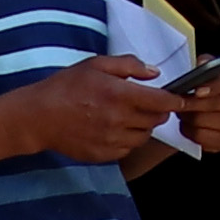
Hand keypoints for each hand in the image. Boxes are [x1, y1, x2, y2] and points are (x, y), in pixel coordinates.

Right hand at [14, 55, 175, 164]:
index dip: (176, 101)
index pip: (161, 102)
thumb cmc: (66, 86)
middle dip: (158, 112)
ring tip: (129, 116)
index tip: (181, 99)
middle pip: (155, 120)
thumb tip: (155, 73)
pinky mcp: (103, 155)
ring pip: (143, 136)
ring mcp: (111, 140)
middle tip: (148, 104)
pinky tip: (115, 129)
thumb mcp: (96, 65)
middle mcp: (118, 120)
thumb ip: (129, 65)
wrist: (38, 116)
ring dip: (143, 127)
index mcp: (119, 95)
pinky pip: (127, 149)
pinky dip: (127, 140)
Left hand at [174, 61, 219, 157]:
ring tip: (182, 111)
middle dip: (192, 103)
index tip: (197, 91)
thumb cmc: (206, 85)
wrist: (207, 106)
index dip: (212, 87)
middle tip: (177, 101)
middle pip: (214, 104)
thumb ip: (204, 63)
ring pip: (204, 121)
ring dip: (188, 117)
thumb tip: (202, 64)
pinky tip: (188, 124)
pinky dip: (189, 131)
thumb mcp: (206, 67)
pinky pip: (201, 137)